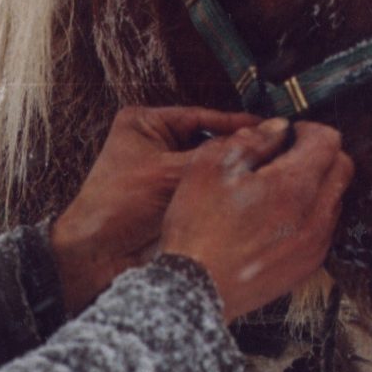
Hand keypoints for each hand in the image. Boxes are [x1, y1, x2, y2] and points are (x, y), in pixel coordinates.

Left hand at [50, 106, 261, 313]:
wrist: (97, 255)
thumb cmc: (113, 206)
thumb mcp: (166, 173)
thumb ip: (211, 156)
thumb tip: (254, 140)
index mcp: (145, 123)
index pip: (200, 116)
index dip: (235, 122)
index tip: (268, 126)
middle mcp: (155, 144)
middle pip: (209, 140)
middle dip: (237, 148)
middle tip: (274, 151)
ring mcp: (165, 172)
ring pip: (210, 167)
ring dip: (232, 172)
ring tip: (266, 171)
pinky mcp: (173, 198)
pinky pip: (205, 189)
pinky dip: (224, 192)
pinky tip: (247, 194)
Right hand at [159, 120, 352, 322]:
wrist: (195, 287)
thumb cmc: (199, 229)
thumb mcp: (209, 167)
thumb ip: (250, 140)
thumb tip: (276, 129)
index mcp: (294, 186)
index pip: (329, 141)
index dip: (306, 129)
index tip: (286, 134)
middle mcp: (315, 216)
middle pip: (342, 168)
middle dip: (319, 154)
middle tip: (285, 156)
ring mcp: (314, 244)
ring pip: (334, 199)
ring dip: (314, 185)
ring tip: (273, 190)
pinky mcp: (307, 266)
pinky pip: (322, 228)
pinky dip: (307, 215)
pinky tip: (272, 219)